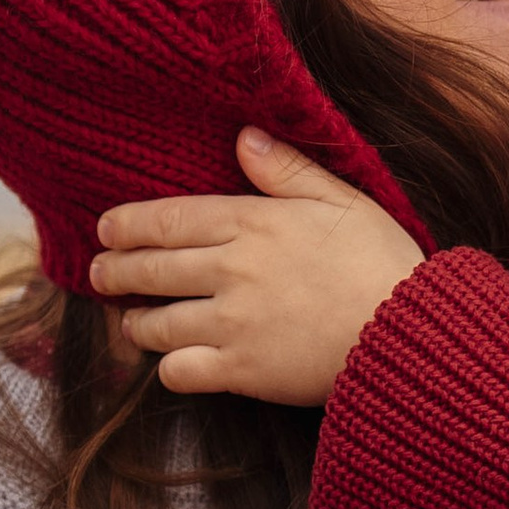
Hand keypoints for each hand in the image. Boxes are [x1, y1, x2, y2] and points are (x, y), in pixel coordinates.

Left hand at [90, 130, 423, 402]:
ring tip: (132, 321)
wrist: (408, 331)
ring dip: (136, 321)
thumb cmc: (384, 262)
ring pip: (157, 323)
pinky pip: (181, 371)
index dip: (130, 224)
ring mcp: (233, 323)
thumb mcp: (344, 200)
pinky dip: (169, 368)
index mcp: (254, 222)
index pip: (171, 219)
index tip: (106, 229)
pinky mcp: (242, 370)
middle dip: (117, 271)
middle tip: (100, 273)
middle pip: (153, 269)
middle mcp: (232, 270)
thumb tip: (244, 137)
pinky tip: (173, 363)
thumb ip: (289, 170)